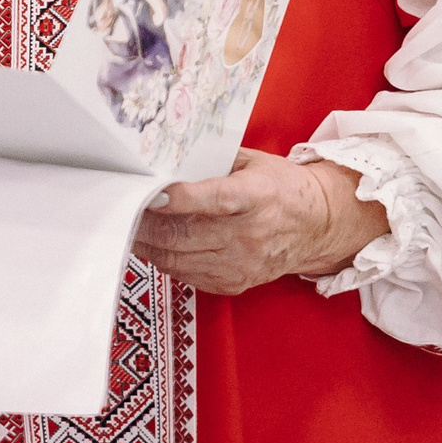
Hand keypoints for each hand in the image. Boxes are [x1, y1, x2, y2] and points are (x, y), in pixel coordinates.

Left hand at [133, 148, 388, 294]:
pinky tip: (151, 245)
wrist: (320, 225)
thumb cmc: (282, 187)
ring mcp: (243, 263)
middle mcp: (250, 234)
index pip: (213, 200)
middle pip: (186, 234)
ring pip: (180, 258)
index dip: (178, 199)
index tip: (150, 193)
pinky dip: (165, 260)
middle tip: (120, 210)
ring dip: (148, 244)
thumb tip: (166, 160)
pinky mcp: (237, 282)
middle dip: (146, 224)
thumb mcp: (253, 161)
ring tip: (127, 227)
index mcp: (257, 196)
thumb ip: (212, 161)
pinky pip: (188, 275)